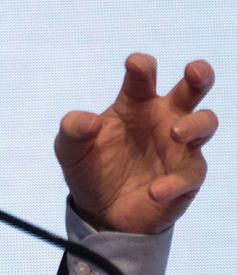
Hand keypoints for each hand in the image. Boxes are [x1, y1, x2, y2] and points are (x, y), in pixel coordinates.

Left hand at [55, 54, 216, 234]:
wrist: (99, 210)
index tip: (135, 64)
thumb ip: (72, 129)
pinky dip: (174, 182)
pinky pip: (191, 174)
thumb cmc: (89, 167)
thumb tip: (90, 120)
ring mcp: (180, 147)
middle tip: (195, 71)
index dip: (142, 66)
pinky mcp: (187, 176)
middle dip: (199, 75)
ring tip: (175, 132)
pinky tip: (154, 191)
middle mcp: (163, 118)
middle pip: (191, 89)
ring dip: (195, 124)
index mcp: (135, 103)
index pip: (143, 77)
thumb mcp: (69, 149)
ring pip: (206, 124)